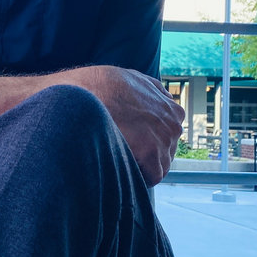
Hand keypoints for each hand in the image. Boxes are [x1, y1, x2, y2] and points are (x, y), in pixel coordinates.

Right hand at [69, 66, 184, 185]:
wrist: (83, 95)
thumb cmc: (101, 85)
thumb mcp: (133, 80)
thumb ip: (150, 92)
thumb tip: (158, 100)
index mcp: (172, 110)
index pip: (167, 135)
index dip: (149, 142)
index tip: (132, 143)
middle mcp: (173, 125)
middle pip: (165, 152)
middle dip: (148, 155)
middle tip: (123, 152)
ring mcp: (164, 140)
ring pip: (159, 166)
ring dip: (143, 166)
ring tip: (120, 160)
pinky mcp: (151, 154)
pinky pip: (152, 176)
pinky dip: (139, 177)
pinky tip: (122, 168)